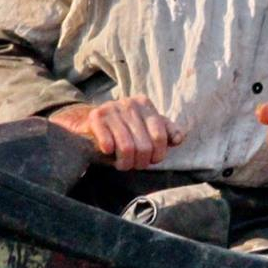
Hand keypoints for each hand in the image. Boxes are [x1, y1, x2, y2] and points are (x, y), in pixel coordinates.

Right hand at [50, 96, 183, 171]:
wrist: (89, 123)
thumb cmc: (123, 130)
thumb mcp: (146, 129)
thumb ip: (166, 132)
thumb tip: (179, 138)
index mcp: (145, 104)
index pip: (161, 137)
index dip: (157, 155)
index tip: (151, 160)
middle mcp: (130, 103)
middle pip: (144, 146)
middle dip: (140, 162)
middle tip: (134, 164)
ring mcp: (112, 108)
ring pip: (127, 147)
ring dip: (125, 163)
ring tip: (122, 164)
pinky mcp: (95, 117)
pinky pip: (107, 142)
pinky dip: (109, 153)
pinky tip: (109, 152)